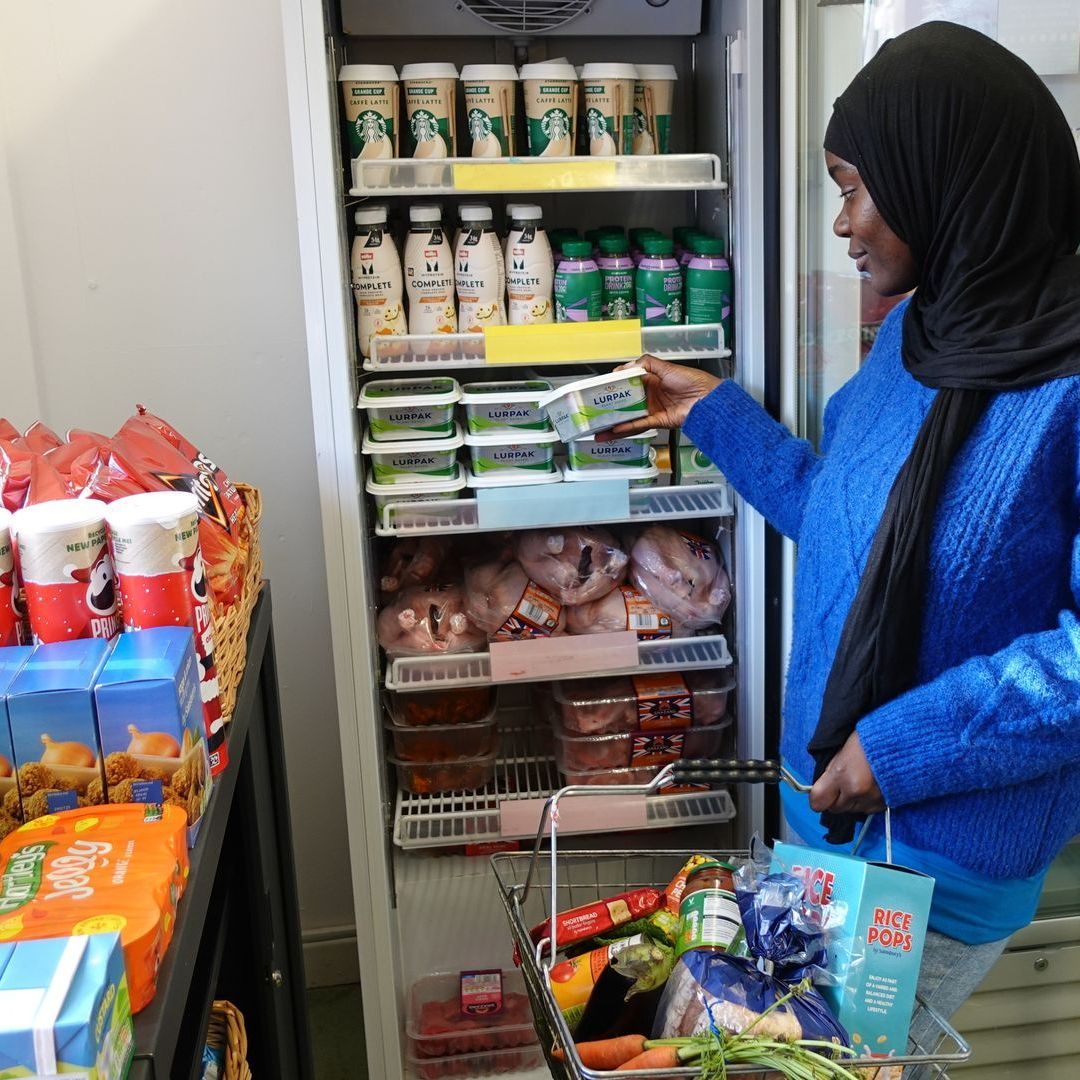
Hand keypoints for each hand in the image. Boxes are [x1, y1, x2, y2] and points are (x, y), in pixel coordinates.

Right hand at [596, 354, 722, 439]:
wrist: (708, 398)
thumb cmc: (692, 380)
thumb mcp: (666, 367)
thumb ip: (645, 364)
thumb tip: (624, 367)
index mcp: (652, 380)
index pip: (628, 383)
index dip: (615, 386)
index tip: (600, 388)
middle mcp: (650, 396)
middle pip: (626, 402)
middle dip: (610, 407)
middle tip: (593, 410)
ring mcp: (653, 410)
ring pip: (629, 417)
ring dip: (613, 423)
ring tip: (597, 428)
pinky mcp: (658, 422)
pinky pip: (639, 425)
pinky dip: (626, 428)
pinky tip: (613, 430)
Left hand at [809, 732, 885, 815]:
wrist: (904, 741)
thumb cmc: (871, 739)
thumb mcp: (843, 750)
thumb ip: (831, 771)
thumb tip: (823, 785)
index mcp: (842, 774)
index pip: (818, 801)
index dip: (818, 798)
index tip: (821, 791)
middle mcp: (856, 791)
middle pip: (834, 808)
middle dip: (835, 798)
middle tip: (842, 783)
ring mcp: (872, 800)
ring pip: (852, 810)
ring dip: (852, 801)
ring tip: (860, 782)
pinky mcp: (886, 804)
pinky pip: (869, 810)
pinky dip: (867, 802)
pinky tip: (872, 786)